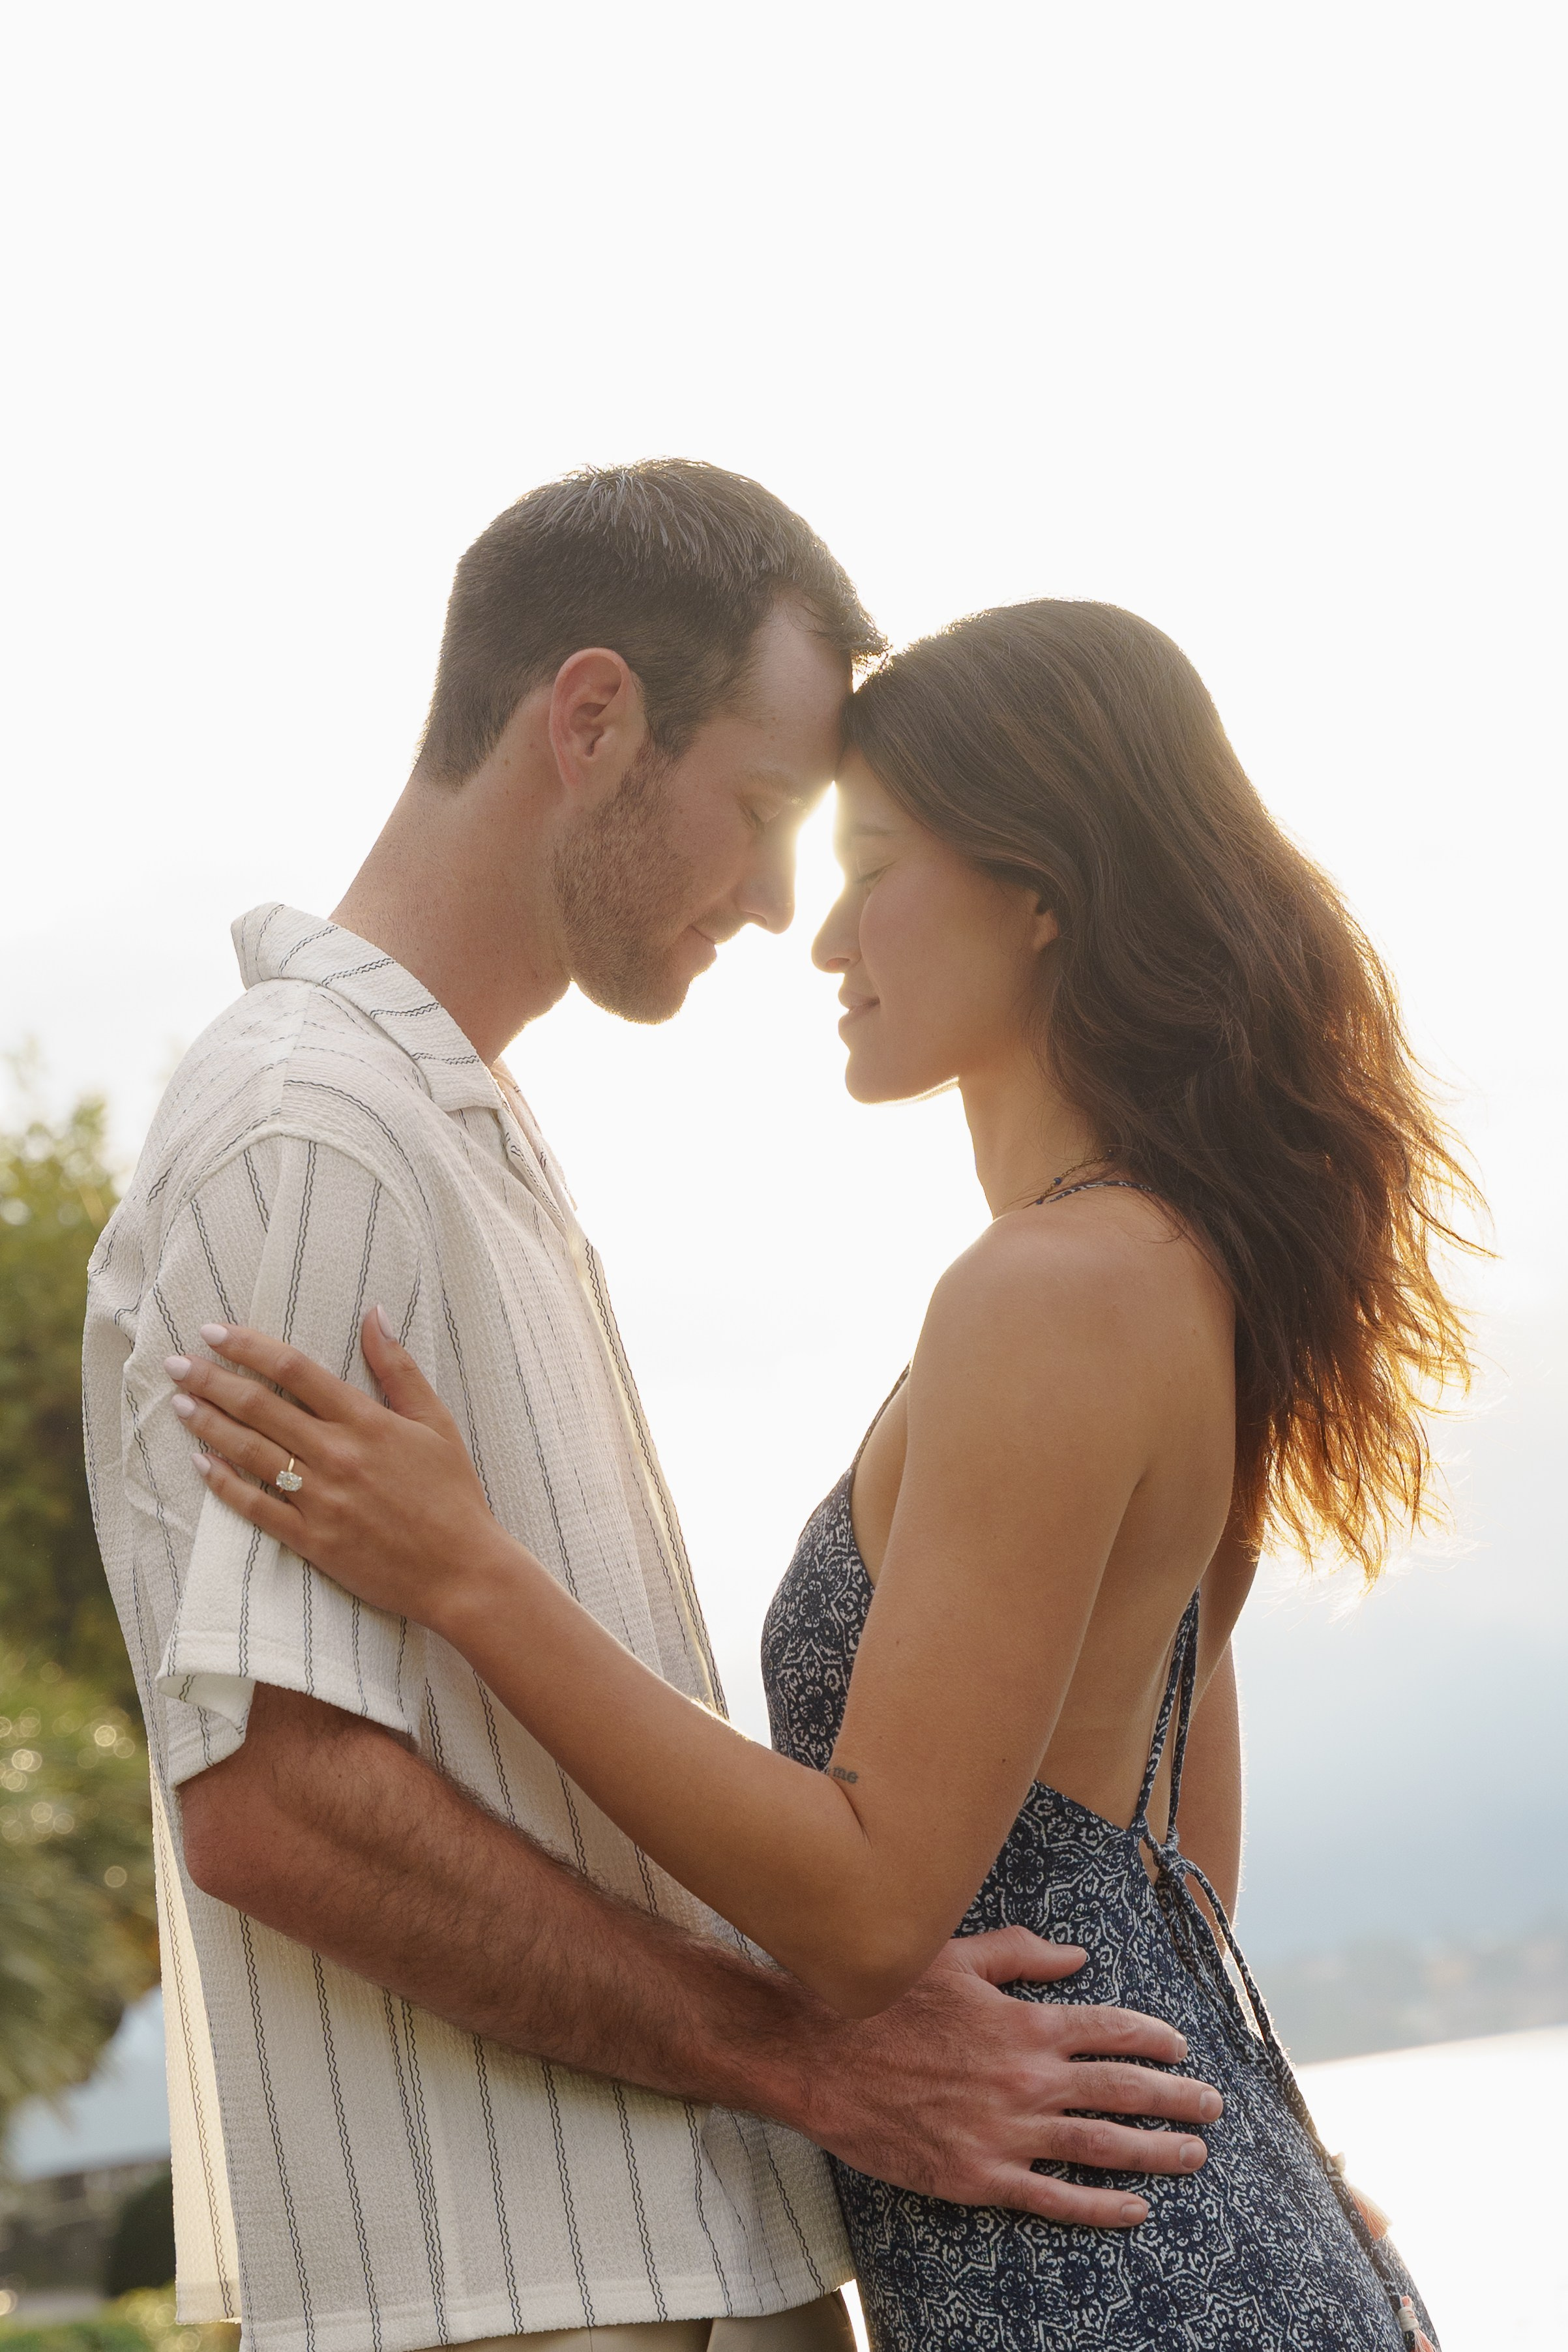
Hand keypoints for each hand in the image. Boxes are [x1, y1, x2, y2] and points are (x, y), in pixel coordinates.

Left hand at [165, 1313, 513, 1632]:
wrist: (462, 1571)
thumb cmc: (454, 1495)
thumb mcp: (437, 1423)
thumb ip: (399, 1369)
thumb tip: (375, 1314)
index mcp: (367, 1421)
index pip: (295, 1369)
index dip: (250, 1346)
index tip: (214, 1331)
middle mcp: (337, 1455)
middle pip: (260, 1406)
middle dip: (212, 1380)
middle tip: (176, 1363)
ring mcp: (321, 1499)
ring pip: (250, 1452)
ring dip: (208, 1424)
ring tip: (178, 1402)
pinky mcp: (312, 1539)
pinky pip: (255, 1507)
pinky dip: (224, 1484)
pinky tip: (201, 1463)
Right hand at [797, 1926, 1219, 2228]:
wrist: (818, 2056)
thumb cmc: (885, 2001)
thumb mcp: (955, 1959)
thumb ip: (1021, 1956)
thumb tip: (1077, 1958)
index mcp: (1025, 2023)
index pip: (1111, 2030)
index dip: (1154, 2037)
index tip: (1180, 2046)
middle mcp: (1027, 2080)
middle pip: (1123, 2091)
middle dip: (1176, 2098)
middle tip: (1212, 2107)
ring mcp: (1006, 2134)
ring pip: (1102, 2148)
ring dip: (1156, 2152)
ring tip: (1193, 2155)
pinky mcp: (979, 2177)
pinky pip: (1055, 2199)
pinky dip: (1101, 2207)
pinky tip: (1134, 2210)